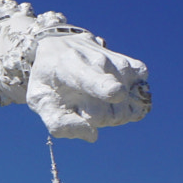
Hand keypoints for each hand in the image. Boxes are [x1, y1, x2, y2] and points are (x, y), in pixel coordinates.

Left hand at [28, 34, 150, 140]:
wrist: (61, 46)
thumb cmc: (50, 79)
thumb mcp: (40, 99)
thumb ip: (58, 122)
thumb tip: (93, 135)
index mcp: (71, 68)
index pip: (94, 80)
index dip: (107, 88)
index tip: (116, 93)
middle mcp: (100, 62)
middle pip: (109, 113)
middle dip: (95, 118)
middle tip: (82, 102)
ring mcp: (121, 64)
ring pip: (126, 110)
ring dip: (111, 112)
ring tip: (94, 97)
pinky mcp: (136, 67)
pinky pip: (141, 101)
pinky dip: (128, 105)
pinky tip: (112, 93)